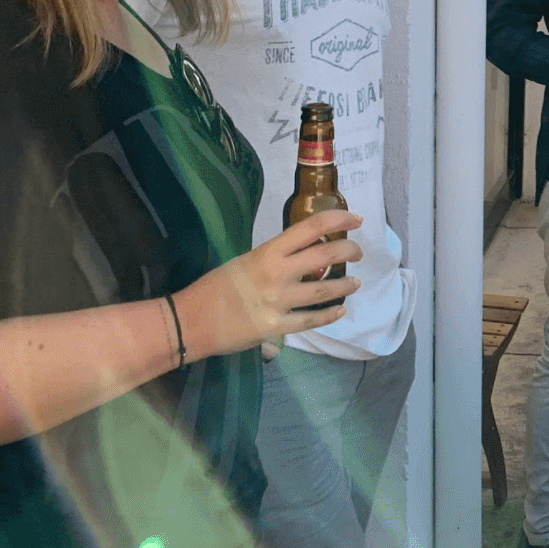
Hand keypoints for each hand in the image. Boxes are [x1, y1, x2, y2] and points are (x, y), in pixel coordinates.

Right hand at [175, 210, 362, 356]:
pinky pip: (311, 320)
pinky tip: (340, 311)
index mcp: (267, 253)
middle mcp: (276, 274)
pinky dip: (330, 315)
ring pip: (325, 291)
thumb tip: (304, 254)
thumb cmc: (214, 287)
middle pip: (326, 255)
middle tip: (358, 252)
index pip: (310, 227)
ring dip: (345, 286)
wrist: (190, 321)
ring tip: (355, 284)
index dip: (339, 219)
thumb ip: (275, 258)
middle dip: (349, 251)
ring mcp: (277, 302)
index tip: (356, 219)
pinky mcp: (276, 328)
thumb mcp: (244, 262)